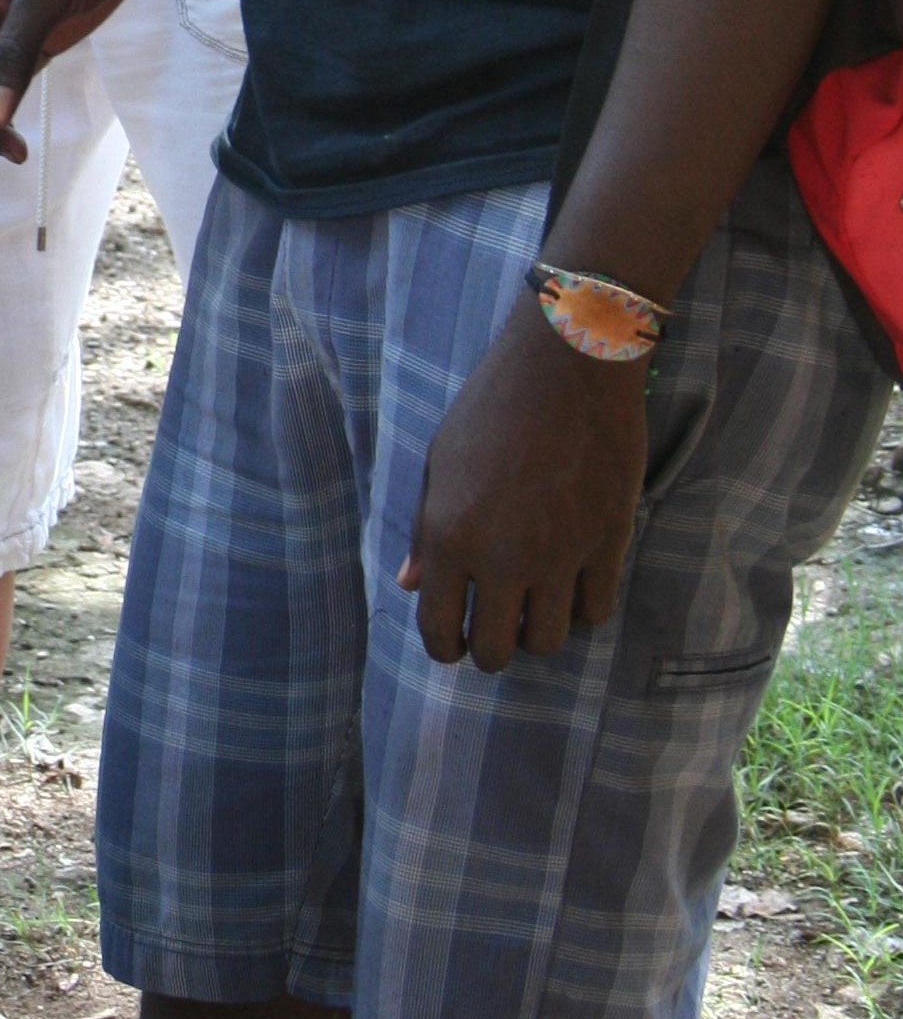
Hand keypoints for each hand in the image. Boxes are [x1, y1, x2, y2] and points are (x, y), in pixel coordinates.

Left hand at [400, 295, 647, 670]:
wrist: (566, 367)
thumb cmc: (492, 404)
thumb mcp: (440, 460)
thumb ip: (423, 528)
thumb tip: (411, 584)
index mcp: (448, 534)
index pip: (439, 629)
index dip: (445, 647)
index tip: (455, 642)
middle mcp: (500, 556)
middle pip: (497, 651)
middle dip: (492, 646)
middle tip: (497, 622)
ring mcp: (558, 556)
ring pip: (548, 642)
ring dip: (537, 630)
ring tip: (533, 601)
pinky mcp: (607, 545)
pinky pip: (594, 611)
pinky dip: (580, 607)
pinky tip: (571, 583)